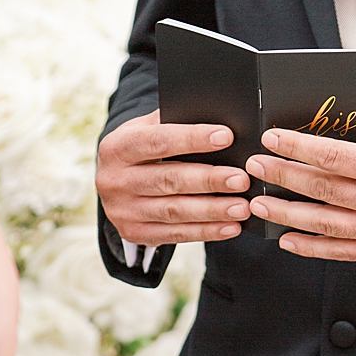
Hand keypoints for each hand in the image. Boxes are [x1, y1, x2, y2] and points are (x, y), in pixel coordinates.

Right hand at [94, 111, 251, 244]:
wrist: (112, 182)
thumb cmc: (142, 149)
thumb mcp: (146, 129)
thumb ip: (174, 122)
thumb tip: (221, 121)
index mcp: (117, 147)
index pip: (158, 141)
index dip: (192, 139)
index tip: (226, 137)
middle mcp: (114, 180)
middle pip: (168, 180)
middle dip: (208, 180)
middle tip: (241, 179)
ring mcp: (122, 211)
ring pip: (173, 211)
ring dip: (212, 210)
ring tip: (242, 207)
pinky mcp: (133, 233)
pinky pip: (175, 234)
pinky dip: (206, 231)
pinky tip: (230, 227)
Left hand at [244, 125, 355, 265]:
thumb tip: (351, 134)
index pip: (334, 156)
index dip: (298, 146)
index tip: (273, 138)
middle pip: (319, 187)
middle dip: (281, 174)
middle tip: (254, 165)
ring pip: (320, 222)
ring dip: (284, 212)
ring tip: (258, 202)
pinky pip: (337, 252)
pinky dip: (308, 247)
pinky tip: (286, 239)